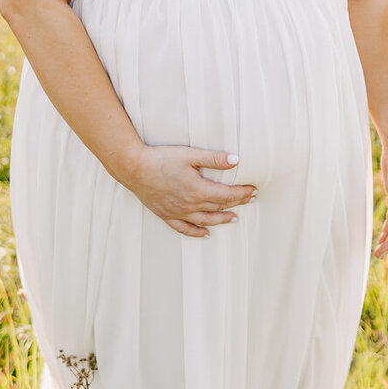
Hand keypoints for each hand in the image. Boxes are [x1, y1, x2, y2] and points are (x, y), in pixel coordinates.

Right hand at [124, 144, 256, 238]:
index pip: (227, 195)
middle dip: (238, 203)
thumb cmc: (161, 159)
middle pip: (219, 206)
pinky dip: (196, 232)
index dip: (242, 193)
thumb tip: (236, 160)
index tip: (254, 190)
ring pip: (206, 220)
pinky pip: (184, 228)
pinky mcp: (166, 214)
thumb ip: (214, 159)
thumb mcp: (190, 155)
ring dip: (222, 219)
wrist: (133, 168)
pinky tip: (205, 234)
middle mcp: (190, 205)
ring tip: (234, 218)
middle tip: (251, 200)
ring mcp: (178, 212)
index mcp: (198, 190)